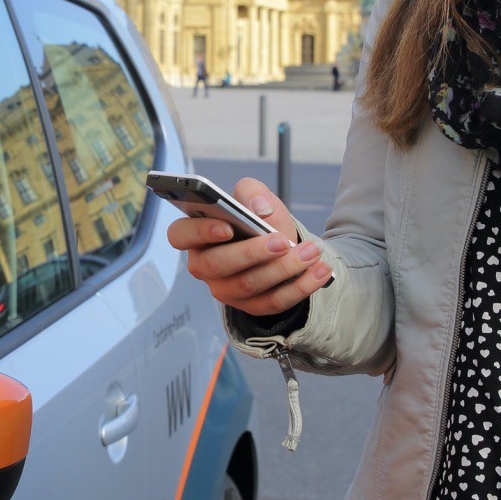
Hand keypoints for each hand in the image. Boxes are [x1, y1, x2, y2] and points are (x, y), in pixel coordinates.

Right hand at [164, 177, 332, 316]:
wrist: (281, 248)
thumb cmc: (258, 221)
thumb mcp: (255, 198)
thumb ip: (252, 193)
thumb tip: (259, 209)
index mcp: (196, 235)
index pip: (180, 235)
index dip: (199, 232)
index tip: (227, 227)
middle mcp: (205, 266)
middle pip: (218, 265)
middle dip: (252, 253)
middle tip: (281, 242)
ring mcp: (226, 290)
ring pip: (249, 285)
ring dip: (284, 269)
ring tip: (311, 252)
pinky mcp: (252, 307)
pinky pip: (273, 301)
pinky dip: (301, 287)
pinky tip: (320, 271)